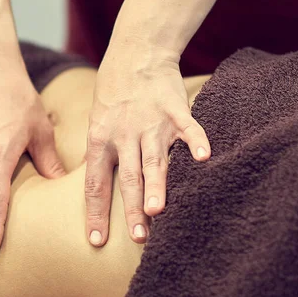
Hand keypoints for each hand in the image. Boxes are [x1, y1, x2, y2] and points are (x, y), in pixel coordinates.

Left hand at [84, 47, 210, 245]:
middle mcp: (124, 135)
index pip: (95, 184)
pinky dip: (196, 140)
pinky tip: (205, 157)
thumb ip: (99, 154)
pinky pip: (187, 128)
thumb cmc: (112, 94)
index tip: (96, 240)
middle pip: (128, 177)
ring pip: (153, 158)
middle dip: (132, 209)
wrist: (135, 55)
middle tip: (137, 237)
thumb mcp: (96, 123)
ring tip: (158, 211)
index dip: (96, 213)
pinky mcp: (174, 110)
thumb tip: (92, 184)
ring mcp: (151, 123)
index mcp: (100, 140)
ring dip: (157, 185)